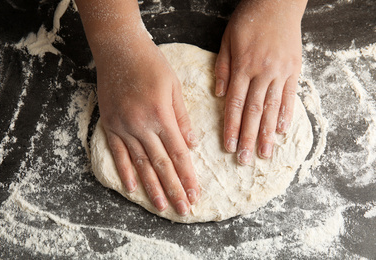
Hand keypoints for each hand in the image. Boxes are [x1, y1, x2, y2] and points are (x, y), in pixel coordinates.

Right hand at [95, 35, 199, 215]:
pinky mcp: (110, 125)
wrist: (119, 50)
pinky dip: (125, 172)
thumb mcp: (174, 86)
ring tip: (161, 207)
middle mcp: (142, 126)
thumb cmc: (151, 64)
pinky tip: (132, 188)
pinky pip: (117, 153)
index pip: (178, 154)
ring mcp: (123, 127)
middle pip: (161, 165)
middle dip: (174, 189)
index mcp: (161, 116)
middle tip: (182, 210)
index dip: (188, 176)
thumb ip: (182, 118)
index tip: (195, 194)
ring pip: (140, 164)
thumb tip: (191, 145)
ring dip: (151, 187)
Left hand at [215, 0, 306, 163]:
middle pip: (253, 111)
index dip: (231, 127)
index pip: (235, 104)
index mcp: (243, 67)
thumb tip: (218, 95)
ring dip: (267, 133)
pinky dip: (286, 114)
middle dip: (248, 137)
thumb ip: (223, 68)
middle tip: (245, 160)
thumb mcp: (228, 40)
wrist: (277, 2)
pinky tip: (281, 131)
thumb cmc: (248, 20)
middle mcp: (262, 73)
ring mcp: (280, 72)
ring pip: (272, 108)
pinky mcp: (294, 70)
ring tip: (265, 154)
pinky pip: (290, 96)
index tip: (229, 146)